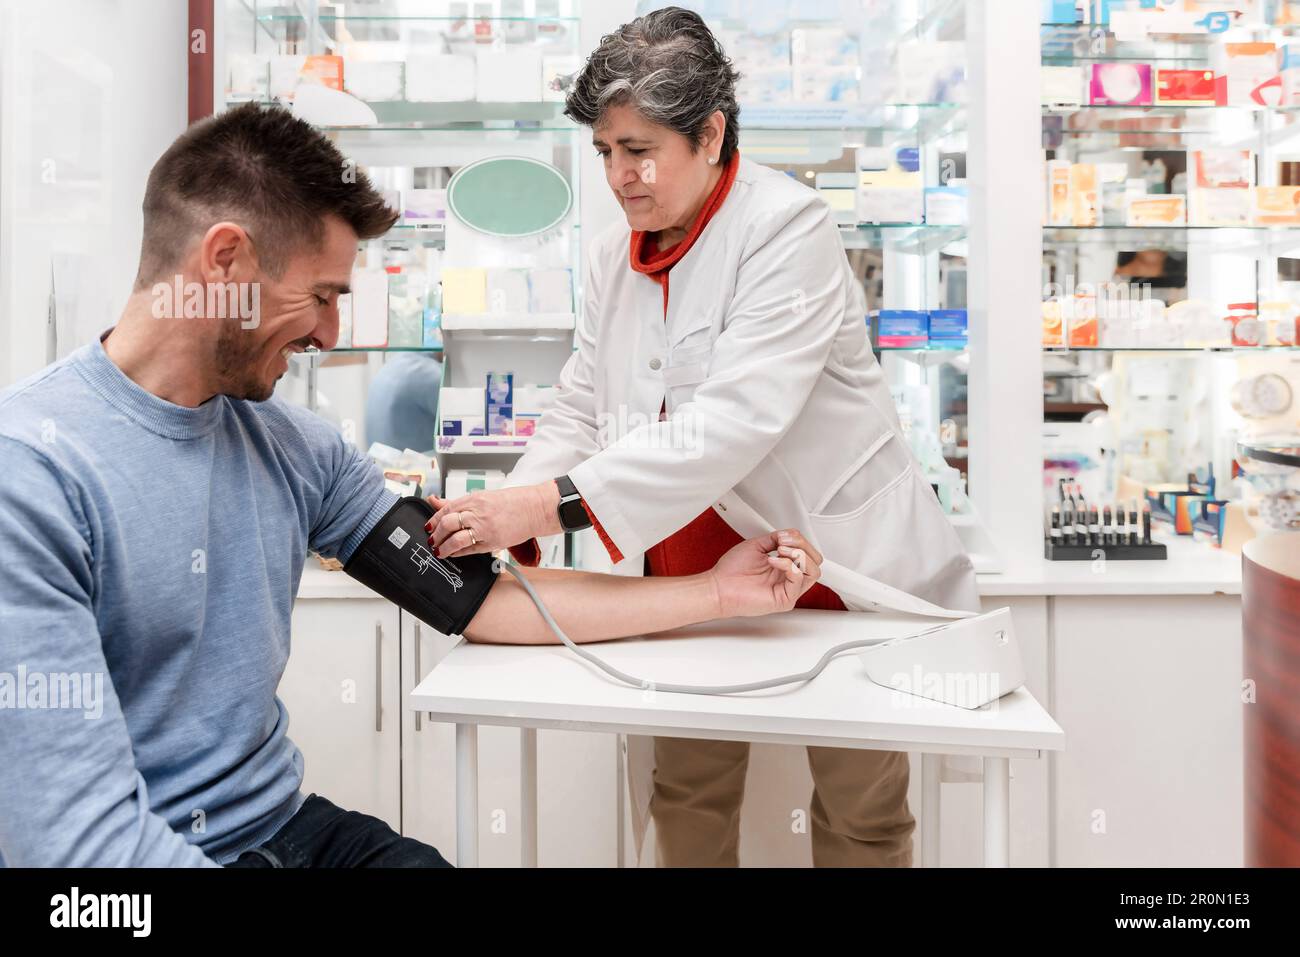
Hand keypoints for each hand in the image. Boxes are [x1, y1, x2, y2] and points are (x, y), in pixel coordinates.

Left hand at [425, 483, 560, 557]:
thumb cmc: (512, 502)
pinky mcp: (493, 542)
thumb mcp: (483, 496)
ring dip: (443, 546)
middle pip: (448, 523)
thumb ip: (458, 502)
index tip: (428, 526)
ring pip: (456, 539)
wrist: (534, 509)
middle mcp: (478, 513)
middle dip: (436, 534)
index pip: (447, 509)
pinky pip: (470, 549)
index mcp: (475, 499)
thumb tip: (434, 501)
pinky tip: (453, 554)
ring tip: (439, 550)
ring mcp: (485, 528)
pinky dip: (458, 553)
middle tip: (431, 540)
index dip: (433, 520)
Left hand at [707, 529, 822, 618]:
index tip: (784, 535)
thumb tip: (790, 534)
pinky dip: (788, 565)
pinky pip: (798, 579)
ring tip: (780, 551)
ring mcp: (788, 590)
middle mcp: (789, 579)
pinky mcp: (785, 600)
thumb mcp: (758, 545)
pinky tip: (773, 561)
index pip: (809, 554)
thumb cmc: (732, 571)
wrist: (718, 586)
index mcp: (785, 567)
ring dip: (798, 555)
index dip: (801, 541)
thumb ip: (776, 538)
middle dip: (803, 546)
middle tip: (784, 543)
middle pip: (816, 562)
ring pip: (814, 571)